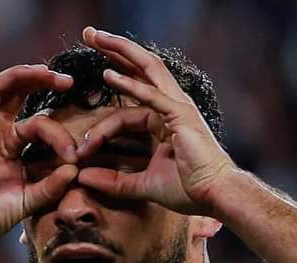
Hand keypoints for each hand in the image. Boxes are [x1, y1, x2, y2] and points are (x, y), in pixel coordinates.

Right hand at [0, 65, 79, 246]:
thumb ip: (49, 188)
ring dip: (20, 77)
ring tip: (42, 72)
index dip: (59, 136)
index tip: (75, 155)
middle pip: (20, 93)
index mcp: (15, 144)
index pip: (41, 125)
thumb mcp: (27, 201)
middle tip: (67, 80)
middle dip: (42, 81)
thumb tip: (74, 171)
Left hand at [76, 28, 234, 215]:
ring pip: (146, 69)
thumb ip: (114, 182)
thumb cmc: (188, 189)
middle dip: (114, 50)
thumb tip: (84, 177)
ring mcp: (177, 106)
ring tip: (96, 37)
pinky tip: (109, 75)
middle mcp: (170, 106)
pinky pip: (152, 96)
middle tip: (89, 35)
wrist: (214, 195)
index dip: (100, 129)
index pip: (125, 114)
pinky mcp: (180, 115)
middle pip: (139, 70)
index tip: (82, 151)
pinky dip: (130, 87)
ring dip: (120, 51)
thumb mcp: (144, 186)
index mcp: (163, 121)